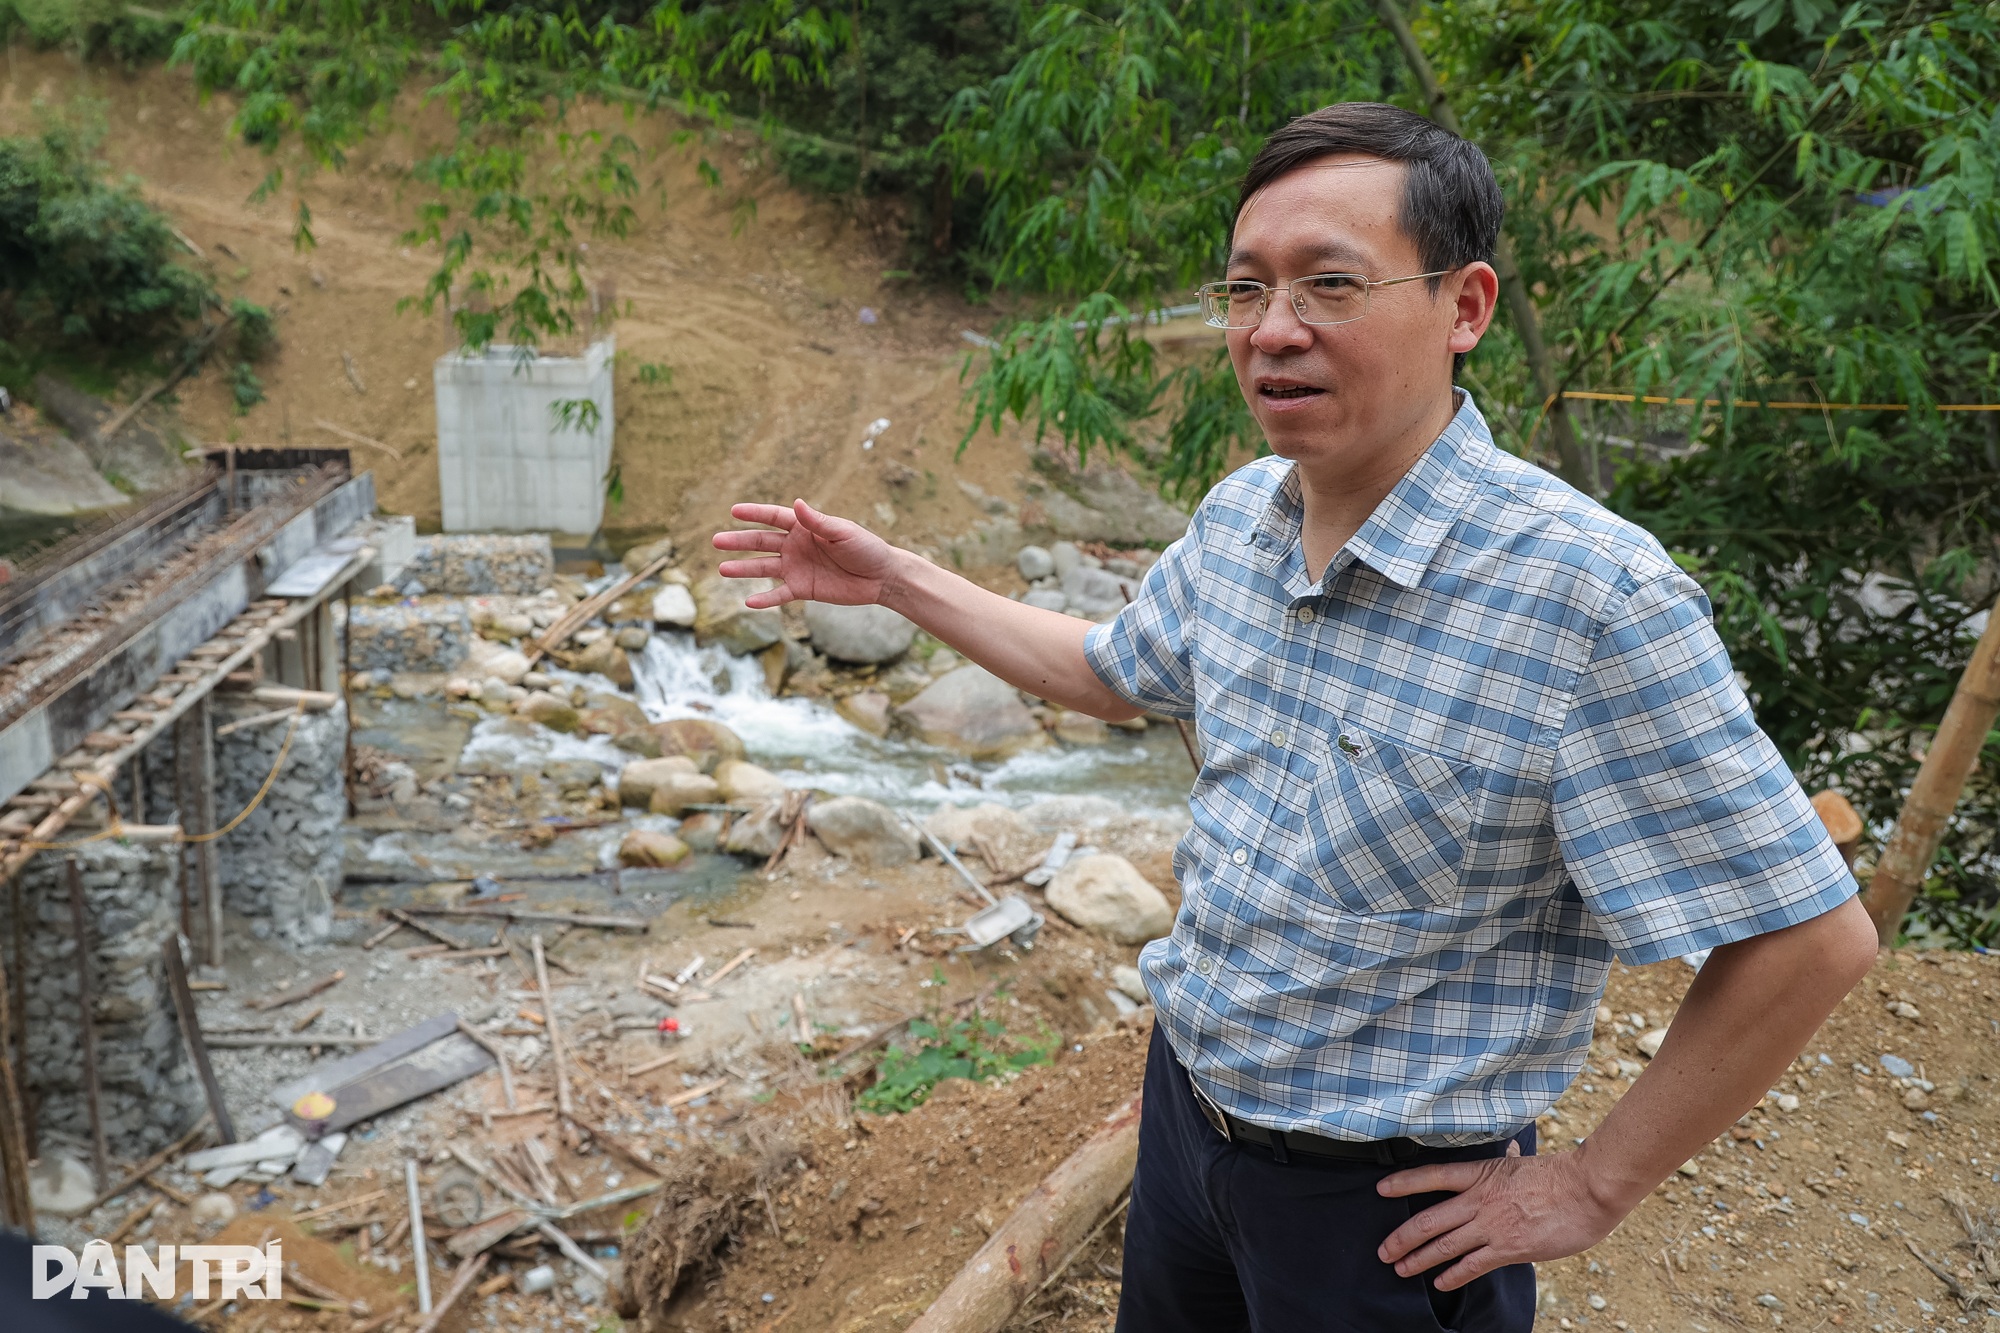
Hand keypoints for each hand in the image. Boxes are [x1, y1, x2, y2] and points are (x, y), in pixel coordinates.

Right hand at [712, 500, 899, 608]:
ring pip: (764, 568)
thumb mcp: (843, 533)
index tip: (733, 511)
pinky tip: (749, 602)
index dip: (754, 514)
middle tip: (716, 540)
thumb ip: (818, 522)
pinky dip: (765, 599)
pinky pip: (779, 594)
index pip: (774, 517)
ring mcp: (797, 568)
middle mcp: (796, 546)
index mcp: (805, 527)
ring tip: (722, 569)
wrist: (881, 577)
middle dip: (739, 541)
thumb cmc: (866, 548)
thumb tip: (797, 503)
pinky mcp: (803, 589)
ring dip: (743, 569)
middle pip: (761, 542)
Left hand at [1375, 1141, 1626, 1290]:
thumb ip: (1507, 1162)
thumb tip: (1506, 1151)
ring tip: (1400, 1268)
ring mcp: (1492, 1226)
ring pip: (1445, 1245)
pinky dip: (1453, 1275)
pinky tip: (1440, 1282)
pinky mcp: (1509, 1249)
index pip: (1433, 1176)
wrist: (1587, 1191)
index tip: (1381, 1189)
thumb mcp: (1523, 1162)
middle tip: (1384, 1250)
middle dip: (1402, 1237)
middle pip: (1429, 1219)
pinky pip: (1473, 1265)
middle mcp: (1479, 1200)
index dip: (1404, 1183)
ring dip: (1419, 1259)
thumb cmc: (1560, 1175)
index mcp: (1481, 1174)